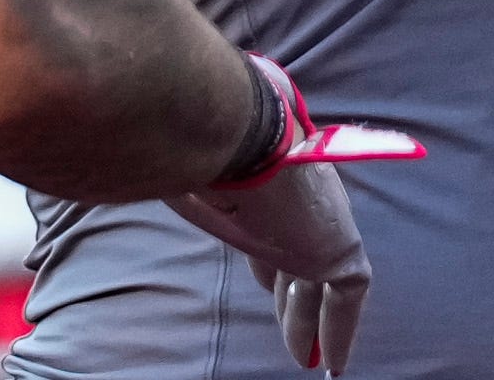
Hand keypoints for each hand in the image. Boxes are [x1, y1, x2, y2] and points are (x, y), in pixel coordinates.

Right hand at [172, 57, 413, 372]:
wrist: (243, 137)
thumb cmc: (207, 151)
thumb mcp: (192, 179)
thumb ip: (190, 192)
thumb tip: (148, 182)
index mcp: (269, 186)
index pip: (273, 230)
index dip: (271, 263)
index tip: (265, 284)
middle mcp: (298, 204)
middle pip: (296, 262)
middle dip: (290, 297)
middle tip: (284, 322)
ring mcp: (322, 224)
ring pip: (318, 284)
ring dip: (307, 320)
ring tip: (305, 355)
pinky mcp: (339, 248)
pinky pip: (345, 298)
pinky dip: (339, 330)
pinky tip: (332, 362)